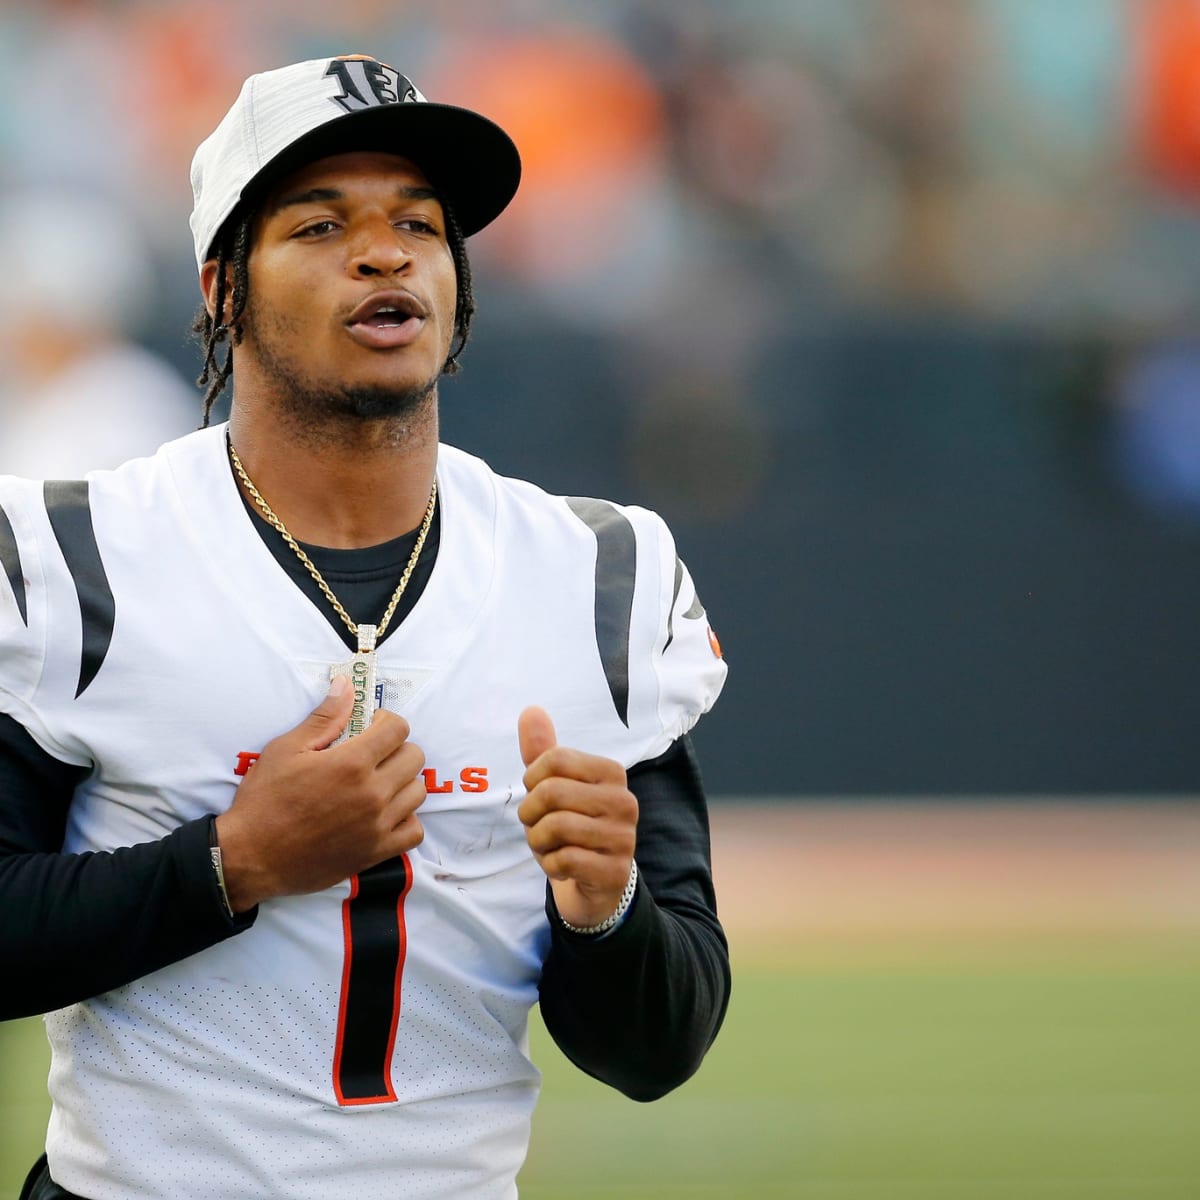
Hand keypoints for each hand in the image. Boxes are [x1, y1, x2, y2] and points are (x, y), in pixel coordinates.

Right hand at [214, 675, 425, 910]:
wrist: (250, 858)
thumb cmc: (264, 801)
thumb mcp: (286, 750)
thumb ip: (325, 718)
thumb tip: (346, 686)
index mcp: (351, 763)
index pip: (399, 728)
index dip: (386, 722)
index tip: (371, 728)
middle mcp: (372, 793)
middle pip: (414, 757)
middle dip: (396, 749)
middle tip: (373, 755)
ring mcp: (377, 825)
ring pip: (417, 792)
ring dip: (402, 783)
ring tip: (377, 784)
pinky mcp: (376, 853)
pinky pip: (414, 831)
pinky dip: (405, 820)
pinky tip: (385, 814)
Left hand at [517, 706, 637, 928]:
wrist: (596, 883)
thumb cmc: (572, 827)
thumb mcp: (555, 787)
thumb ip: (542, 751)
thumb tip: (530, 710)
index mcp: (611, 772)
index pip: (554, 759)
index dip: (532, 780)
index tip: (538, 795)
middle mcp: (624, 801)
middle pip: (551, 792)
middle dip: (530, 813)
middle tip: (537, 825)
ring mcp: (623, 838)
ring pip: (555, 827)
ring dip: (538, 841)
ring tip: (548, 845)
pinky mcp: (614, 871)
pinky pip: (563, 861)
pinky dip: (550, 865)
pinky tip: (562, 866)